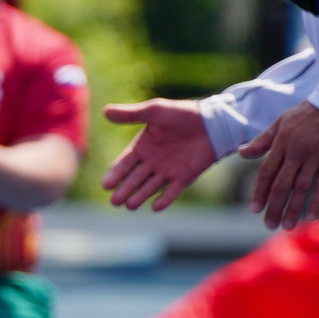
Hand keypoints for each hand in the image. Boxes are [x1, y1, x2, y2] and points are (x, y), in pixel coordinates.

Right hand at [102, 98, 216, 210]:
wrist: (214, 121)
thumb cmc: (183, 113)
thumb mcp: (155, 111)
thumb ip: (131, 114)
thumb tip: (105, 111)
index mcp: (142, 147)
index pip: (124, 164)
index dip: (115, 175)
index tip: (106, 185)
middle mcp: (152, 161)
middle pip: (134, 179)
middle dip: (124, 191)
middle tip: (115, 202)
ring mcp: (168, 170)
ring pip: (150, 187)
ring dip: (140, 196)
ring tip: (130, 205)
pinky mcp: (184, 177)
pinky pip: (172, 191)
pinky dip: (165, 199)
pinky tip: (155, 207)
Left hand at [239, 102, 318, 228]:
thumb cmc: (308, 113)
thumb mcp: (281, 122)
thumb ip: (262, 141)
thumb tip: (241, 153)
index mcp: (282, 142)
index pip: (267, 172)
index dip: (259, 192)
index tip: (254, 210)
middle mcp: (298, 151)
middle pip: (282, 185)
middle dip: (274, 207)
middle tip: (269, 225)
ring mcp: (317, 156)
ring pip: (302, 188)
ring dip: (294, 209)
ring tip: (287, 226)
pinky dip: (318, 202)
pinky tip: (310, 217)